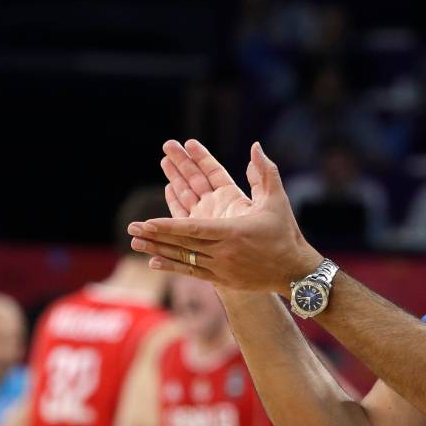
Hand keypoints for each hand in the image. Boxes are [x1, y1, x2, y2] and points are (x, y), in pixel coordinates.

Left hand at [127, 140, 321, 293]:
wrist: (295, 272)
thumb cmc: (285, 234)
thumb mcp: (276, 201)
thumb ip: (265, 173)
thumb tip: (255, 146)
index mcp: (233, 231)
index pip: (193, 228)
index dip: (168, 225)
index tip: (147, 223)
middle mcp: (223, 252)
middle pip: (183, 242)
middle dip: (155, 235)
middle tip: (131, 229)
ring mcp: (221, 267)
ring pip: (184, 258)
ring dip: (158, 250)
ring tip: (135, 244)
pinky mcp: (222, 279)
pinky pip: (191, 272)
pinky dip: (172, 267)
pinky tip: (153, 262)